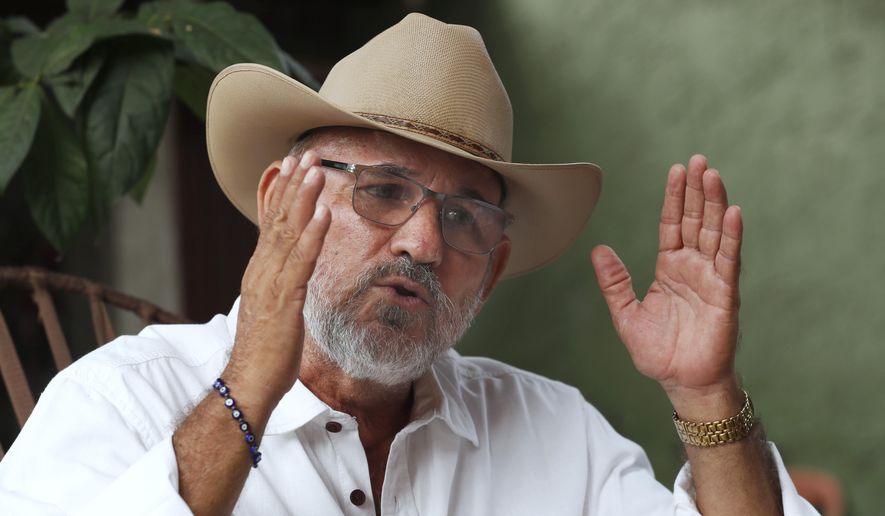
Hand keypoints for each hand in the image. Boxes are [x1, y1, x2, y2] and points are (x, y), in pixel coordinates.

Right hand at [225, 152, 330, 405]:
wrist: (249, 382)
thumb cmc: (265, 349)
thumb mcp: (273, 306)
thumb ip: (281, 282)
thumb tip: (292, 267)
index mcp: (259, 271)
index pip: (269, 222)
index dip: (281, 191)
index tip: (292, 164)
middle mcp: (262, 270)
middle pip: (277, 218)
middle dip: (294, 183)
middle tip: (308, 153)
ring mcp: (271, 283)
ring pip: (287, 233)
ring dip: (303, 199)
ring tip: (316, 170)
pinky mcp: (284, 300)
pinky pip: (300, 262)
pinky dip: (311, 235)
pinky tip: (323, 214)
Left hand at [591, 155, 742, 404]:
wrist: (682, 383)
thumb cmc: (659, 353)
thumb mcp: (626, 314)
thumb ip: (614, 282)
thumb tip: (598, 249)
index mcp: (670, 268)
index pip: (672, 224)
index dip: (674, 197)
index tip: (676, 170)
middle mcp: (692, 267)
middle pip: (696, 220)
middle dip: (696, 190)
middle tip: (698, 160)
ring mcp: (710, 278)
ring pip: (714, 232)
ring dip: (715, 203)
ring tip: (713, 174)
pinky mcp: (725, 294)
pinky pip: (728, 260)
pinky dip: (732, 236)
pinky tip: (733, 211)